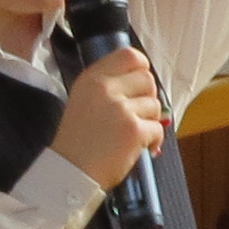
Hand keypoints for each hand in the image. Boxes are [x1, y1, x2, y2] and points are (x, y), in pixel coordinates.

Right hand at [53, 47, 166, 192]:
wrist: (70, 172)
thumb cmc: (77, 142)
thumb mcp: (83, 100)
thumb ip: (108, 86)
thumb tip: (142, 81)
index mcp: (92, 78)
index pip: (129, 55)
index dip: (142, 68)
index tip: (140, 84)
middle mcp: (105, 89)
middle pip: (147, 79)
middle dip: (148, 98)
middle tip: (138, 114)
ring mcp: (121, 109)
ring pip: (155, 105)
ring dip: (150, 121)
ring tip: (133, 135)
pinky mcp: (134, 130)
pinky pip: (158, 128)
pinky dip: (153, 140)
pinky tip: (140, 148)